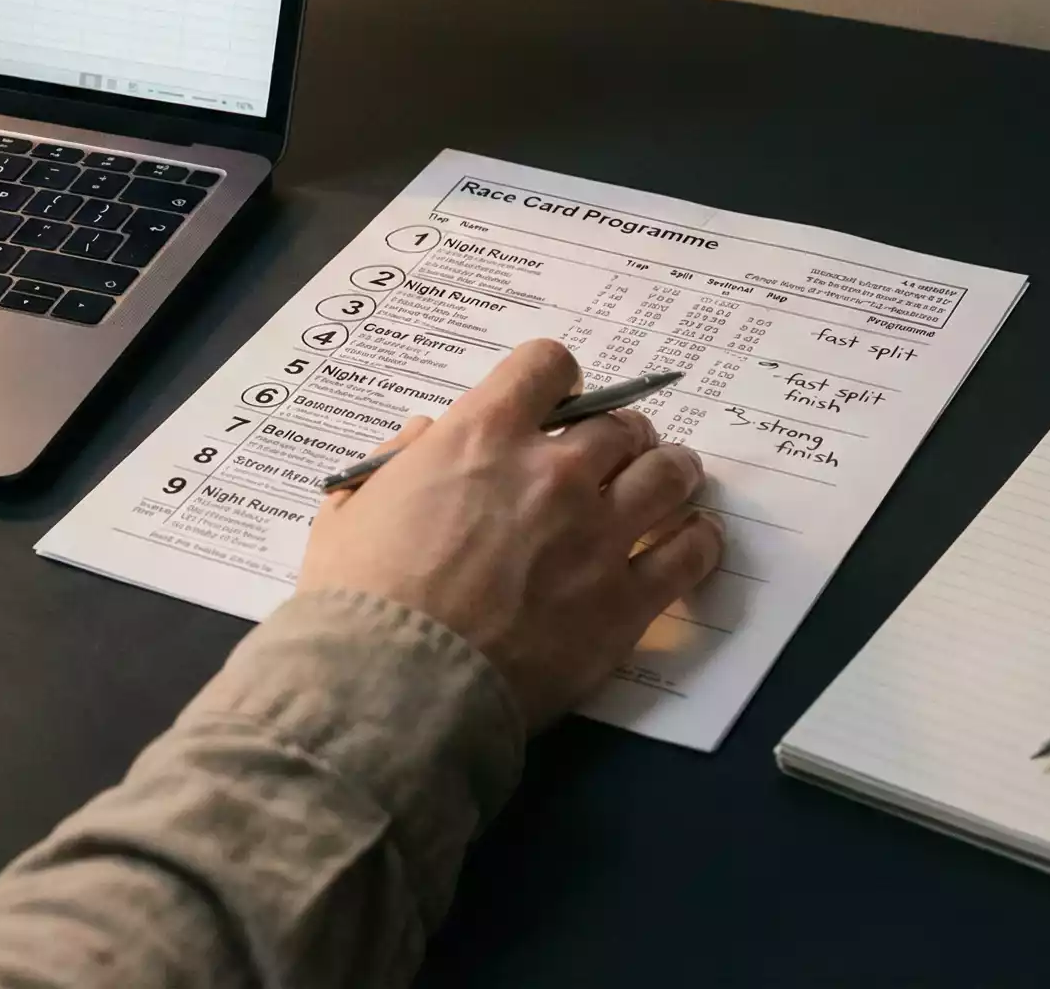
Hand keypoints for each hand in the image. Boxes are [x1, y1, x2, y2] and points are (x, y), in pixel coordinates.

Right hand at [295, 339, 723, 726]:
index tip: (555, 405)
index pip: (547, 365)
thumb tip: (422, 437)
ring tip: (665, 486)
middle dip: (619, 435)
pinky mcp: (626, 602)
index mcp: (482, 436)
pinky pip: (691, 552)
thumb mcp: (351, 507)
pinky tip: (689, 541)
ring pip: (671, 473)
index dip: (556, 379)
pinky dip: (697, 539)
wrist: (394, 684)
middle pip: (621, 422)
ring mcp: (598, 534)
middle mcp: (553, 472)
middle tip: (613, 459)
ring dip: (670, 472)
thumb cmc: (359, 598)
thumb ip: (394, 462)